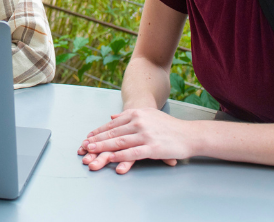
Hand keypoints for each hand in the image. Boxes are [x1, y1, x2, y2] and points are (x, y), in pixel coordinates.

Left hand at [78, 108, 193, 173]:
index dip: (99, 132)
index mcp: (136, 113)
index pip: (112, 124)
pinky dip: (119, 157)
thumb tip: (112, 116)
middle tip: (84, 147)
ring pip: (119, 143)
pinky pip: (132, 153)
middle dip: (97, 141)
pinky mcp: (152, 147)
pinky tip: (111, 160)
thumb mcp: (147, 114)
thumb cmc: (167, 125)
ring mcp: (145, 134)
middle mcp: (138, 122)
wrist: (189, 134)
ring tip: (92, 153)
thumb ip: (128, 115)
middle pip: (113, 133)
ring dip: (103, 148)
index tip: (88, 138)